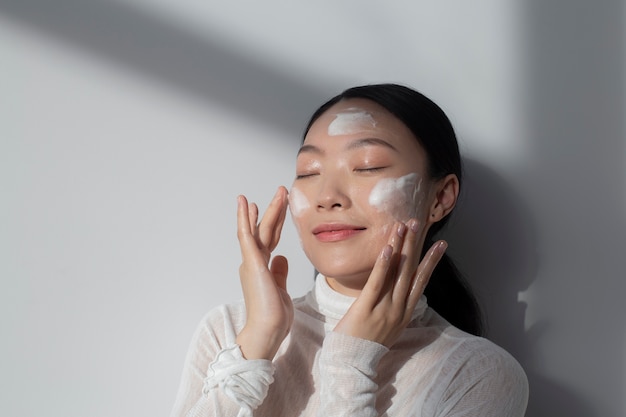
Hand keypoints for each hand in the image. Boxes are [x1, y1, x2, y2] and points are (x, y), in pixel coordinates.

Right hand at [235, 187, 293, 359]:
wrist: (267, 331)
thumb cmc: (273, 316)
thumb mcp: (280, 288)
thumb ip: (279, 272)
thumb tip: (281, 257)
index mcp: (262, 268)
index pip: (270, 240)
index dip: (275, 222)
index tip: (280, 207)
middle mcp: (254, 262)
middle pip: (265, 230)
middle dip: (273, 210)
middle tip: (281, 191)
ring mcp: (251, 262)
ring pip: (257, 229)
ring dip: (264, 209)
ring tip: (273, 191)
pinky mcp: (251, 263)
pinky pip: (247, 236)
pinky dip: (246, 219)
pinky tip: (247, 205)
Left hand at [333, 219, 446, 347]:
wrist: (351, 363)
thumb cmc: (366, 342)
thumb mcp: (387, 324)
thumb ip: (394, 304)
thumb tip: (398, 286)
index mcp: (405, 312)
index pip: (421, 281)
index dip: (431, 260)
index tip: (441, 243)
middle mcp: (398, 309)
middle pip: (411, 271)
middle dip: (416, 245)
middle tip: (420, 222)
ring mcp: (383, 309)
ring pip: (397, 273)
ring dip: (401, 247)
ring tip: (404, 226)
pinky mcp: (365, 309)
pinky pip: (376, 283)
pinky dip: (383, 265)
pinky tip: (388, 248)